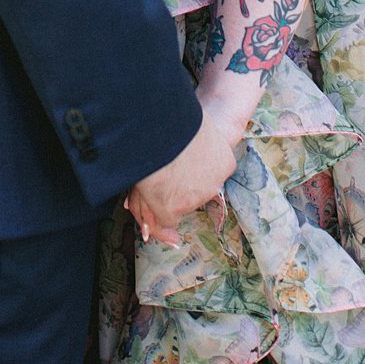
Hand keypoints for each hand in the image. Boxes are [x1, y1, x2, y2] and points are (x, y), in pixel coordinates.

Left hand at [126, 110, 238, 245]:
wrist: (164, 124)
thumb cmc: (144, 154)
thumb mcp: (138, 187)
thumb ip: (145, 212)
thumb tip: (163, 239)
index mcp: (168, 211)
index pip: (166, 220)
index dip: (159, 204)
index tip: (157, 191)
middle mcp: (192, 203)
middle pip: (185, 201)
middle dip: (176, 188)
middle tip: (166, 165)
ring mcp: (212, 185)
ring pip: (205, 185)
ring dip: (196, 174)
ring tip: (181, 153)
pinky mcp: (226, 166)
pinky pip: (220, 168)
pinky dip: (212, 158)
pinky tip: (199, 147)